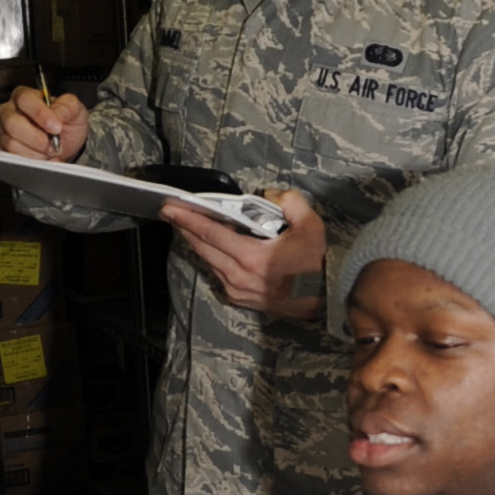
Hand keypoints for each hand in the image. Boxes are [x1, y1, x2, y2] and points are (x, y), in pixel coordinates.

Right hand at [0, 86, 90, 162]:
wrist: (64, 146)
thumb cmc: (65, 124)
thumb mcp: (75, 111)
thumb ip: (67, 106)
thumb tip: (56, 113)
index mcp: (24, 96)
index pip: (24, 100)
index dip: (40, 114)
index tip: (56, 127)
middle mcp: (9, 112)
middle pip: (12, 123)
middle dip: (37, 138)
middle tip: (53, 144)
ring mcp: (3, 132)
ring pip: (12, 143)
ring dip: (35, 152)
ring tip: (48, 151)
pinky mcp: (3, 150)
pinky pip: (12, 158)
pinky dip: (31, 162)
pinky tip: (41, 158)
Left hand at [161, 189, 326, 320]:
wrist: (325, 299)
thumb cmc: (317, 263)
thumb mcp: (310, 225)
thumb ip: (289, 202)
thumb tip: (270, 195)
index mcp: (251, 258)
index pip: (211, 234)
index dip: (188, 219)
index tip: (169, 208)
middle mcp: (238, 277)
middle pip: (202, 248)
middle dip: (185, 228)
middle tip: (171, 213)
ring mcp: (237, 291)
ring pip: (208, 262)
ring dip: (197, 243)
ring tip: (187, 226)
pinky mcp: (240, 300)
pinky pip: (218, 275)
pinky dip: (211, 258)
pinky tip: (209, 247)